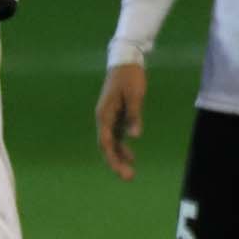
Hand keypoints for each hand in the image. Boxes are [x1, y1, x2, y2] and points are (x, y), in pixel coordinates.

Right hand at [96, 60, 147, 179]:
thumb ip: (134, 115)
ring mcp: (109, 117)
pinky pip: (116, 136)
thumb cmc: (130, 77)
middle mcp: (103, 118)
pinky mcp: (116, 115)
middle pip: (107, 145)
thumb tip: (135, 136)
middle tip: (128, 178)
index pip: (105, 142)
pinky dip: (122, 147)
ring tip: (130, 172)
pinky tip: (131, 157)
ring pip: (111, 142)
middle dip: (115, 162)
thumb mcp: (135, 95)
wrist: (126, 60)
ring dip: (119, 156)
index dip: (112, 157)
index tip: (121, 170)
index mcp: (104, 114)